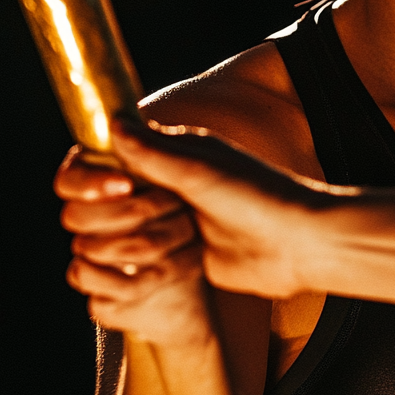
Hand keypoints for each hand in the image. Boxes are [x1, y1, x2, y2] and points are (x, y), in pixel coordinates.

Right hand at [108, 119, 328, 298]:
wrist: (298, 245)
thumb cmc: (258, 197)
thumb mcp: (204, 169)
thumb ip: (154, 151)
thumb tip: (112, 121)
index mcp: (171, 154)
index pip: (102, 162)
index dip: (98, 180)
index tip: (119, 189)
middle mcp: (162, 188)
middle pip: (97, 209)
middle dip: (128, 219)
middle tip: (179, 216)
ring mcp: (164, 227)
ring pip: (109, 244)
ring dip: (143, 247)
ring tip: (189, 240)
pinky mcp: (171, 262)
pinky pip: (130, 273)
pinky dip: (146, 273)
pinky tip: (178, 266)